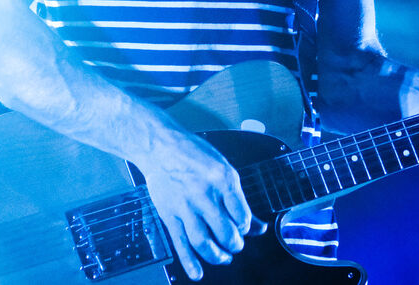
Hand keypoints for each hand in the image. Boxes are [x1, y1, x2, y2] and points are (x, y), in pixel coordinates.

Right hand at [137, 128, 264, 280]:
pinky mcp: (170, 214)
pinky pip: (181, 243)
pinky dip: (190, 262)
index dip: (246, 226)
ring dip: (218, 256)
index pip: (243, 216)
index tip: (242, 226)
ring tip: (224, 257)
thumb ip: (238, 198)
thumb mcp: (223, 168)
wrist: (159, 146)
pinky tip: (197, 273)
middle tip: (235, 244)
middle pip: (226, 232)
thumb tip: (259, 226)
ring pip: (204, 242)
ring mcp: (186, 206)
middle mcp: (206, 194)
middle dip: (235, 244)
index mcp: (224, 179)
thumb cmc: (193, 153)